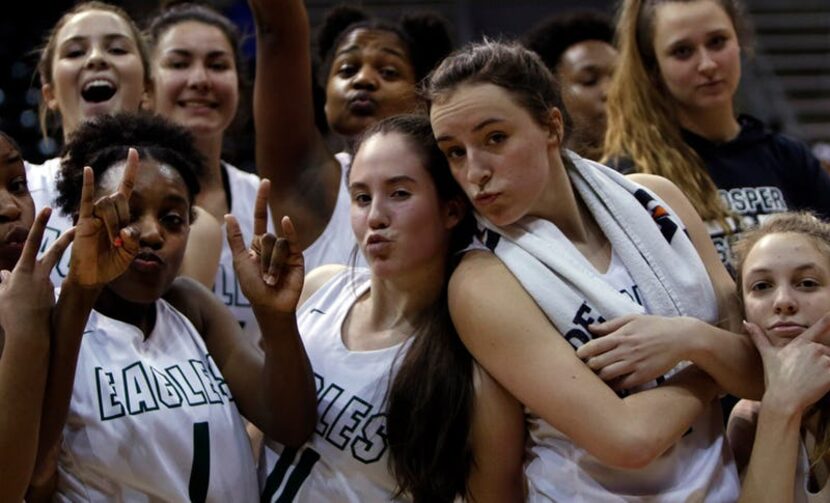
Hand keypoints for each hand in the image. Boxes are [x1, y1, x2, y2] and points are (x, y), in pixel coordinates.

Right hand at [0, 208, 73, 333]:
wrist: (30, 334)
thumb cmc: (11, 315)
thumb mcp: (3, 296)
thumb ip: (5, 283)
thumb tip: (3, 274)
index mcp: (24, 270)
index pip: (33, 242)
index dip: (40, 224)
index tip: (48, 209)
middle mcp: (39, 274)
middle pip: (55, 251)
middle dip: (66, 238)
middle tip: (78, 226)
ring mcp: (48, 284)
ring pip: (48, 272)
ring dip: (46, 274)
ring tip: (38, 283)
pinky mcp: (53, 295)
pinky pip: (46, 289)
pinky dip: (39, 293)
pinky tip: (33, 305)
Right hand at [67, 149, 139, 287]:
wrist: (94, 276)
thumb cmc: (111, 264)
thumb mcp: (130, 253)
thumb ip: (133, 240)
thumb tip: (126, 228)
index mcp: (121, 216)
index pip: (125, 188)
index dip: (129, 170)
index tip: (133, 151)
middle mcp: (108, 211)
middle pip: (120, 200)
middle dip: (124, 218)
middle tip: (120, 240)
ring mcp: (95, 215)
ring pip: (108, 204)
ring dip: (114, 223)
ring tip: (112, 241)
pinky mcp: (84, 221)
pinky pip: (86, 200)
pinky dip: (88, 185)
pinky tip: (88, 169)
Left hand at [226, 179, 303, 312]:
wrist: (271, 306)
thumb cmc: (252, 287)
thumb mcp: (239, 261)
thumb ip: (236, 238)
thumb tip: (229, 215)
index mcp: (257, 244)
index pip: (261, 216)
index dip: (262, 200)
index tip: (266, 182)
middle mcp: (272, 245)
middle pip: (266, 235)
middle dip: (262, 257)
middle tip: (262, 276)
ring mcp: (286, 250)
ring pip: (277, 242)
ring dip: (271, 263)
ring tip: (271, 280)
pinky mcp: (297, 257)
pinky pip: (291, 240)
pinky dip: (289, 230)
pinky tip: (285, 221)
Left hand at [576, 314, 694, 389]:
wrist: (681, 338)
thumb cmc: (655, 326)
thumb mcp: (632, 319)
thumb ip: (610, 325)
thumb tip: (591, 328)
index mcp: (621, 336)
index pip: (594, 346)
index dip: (583, 352)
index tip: (579, 355)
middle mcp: (625, 351)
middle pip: (597, 363)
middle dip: (588, 365)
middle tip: (585, 367)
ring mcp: (634, 365)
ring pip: (607, 375)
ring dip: (598, 376)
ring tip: (595, 376)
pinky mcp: (643, 376)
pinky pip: (622, 384)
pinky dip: (613, 385)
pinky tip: (609, 384)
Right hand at [745, 317, 829, 413]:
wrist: (783, 399)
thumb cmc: (775, 378)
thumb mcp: (767, 355)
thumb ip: (758, 337)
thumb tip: (745, 322)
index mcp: (800, 343)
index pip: (818, 327)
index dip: (827, 319)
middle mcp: (813, 348)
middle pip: (826, 352)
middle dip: (821, 362)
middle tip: (807, 375)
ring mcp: (823, 360)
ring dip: (826, 371)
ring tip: (812, 381)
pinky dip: (828, 379)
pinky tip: (819, 384)